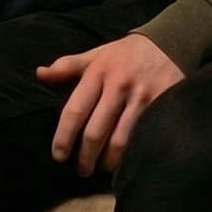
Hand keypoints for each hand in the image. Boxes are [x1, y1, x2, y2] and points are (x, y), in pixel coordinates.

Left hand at [37, 33, 183, 175]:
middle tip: (81, 170)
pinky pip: (144, 138)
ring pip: (120, 141)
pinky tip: (127, 163)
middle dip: (85, 157)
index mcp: (98, 72)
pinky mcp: (162, 105)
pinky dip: (133, 155)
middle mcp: (118, 85)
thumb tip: (39, 74)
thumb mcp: (97, 54)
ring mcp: (142, 97)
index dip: (63, 137)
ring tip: (102, 169)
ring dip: (109, 161)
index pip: (75, 111)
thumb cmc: (126, 54)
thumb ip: (68, 66)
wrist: (171, 41)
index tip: (58, 156)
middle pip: (95, 131)